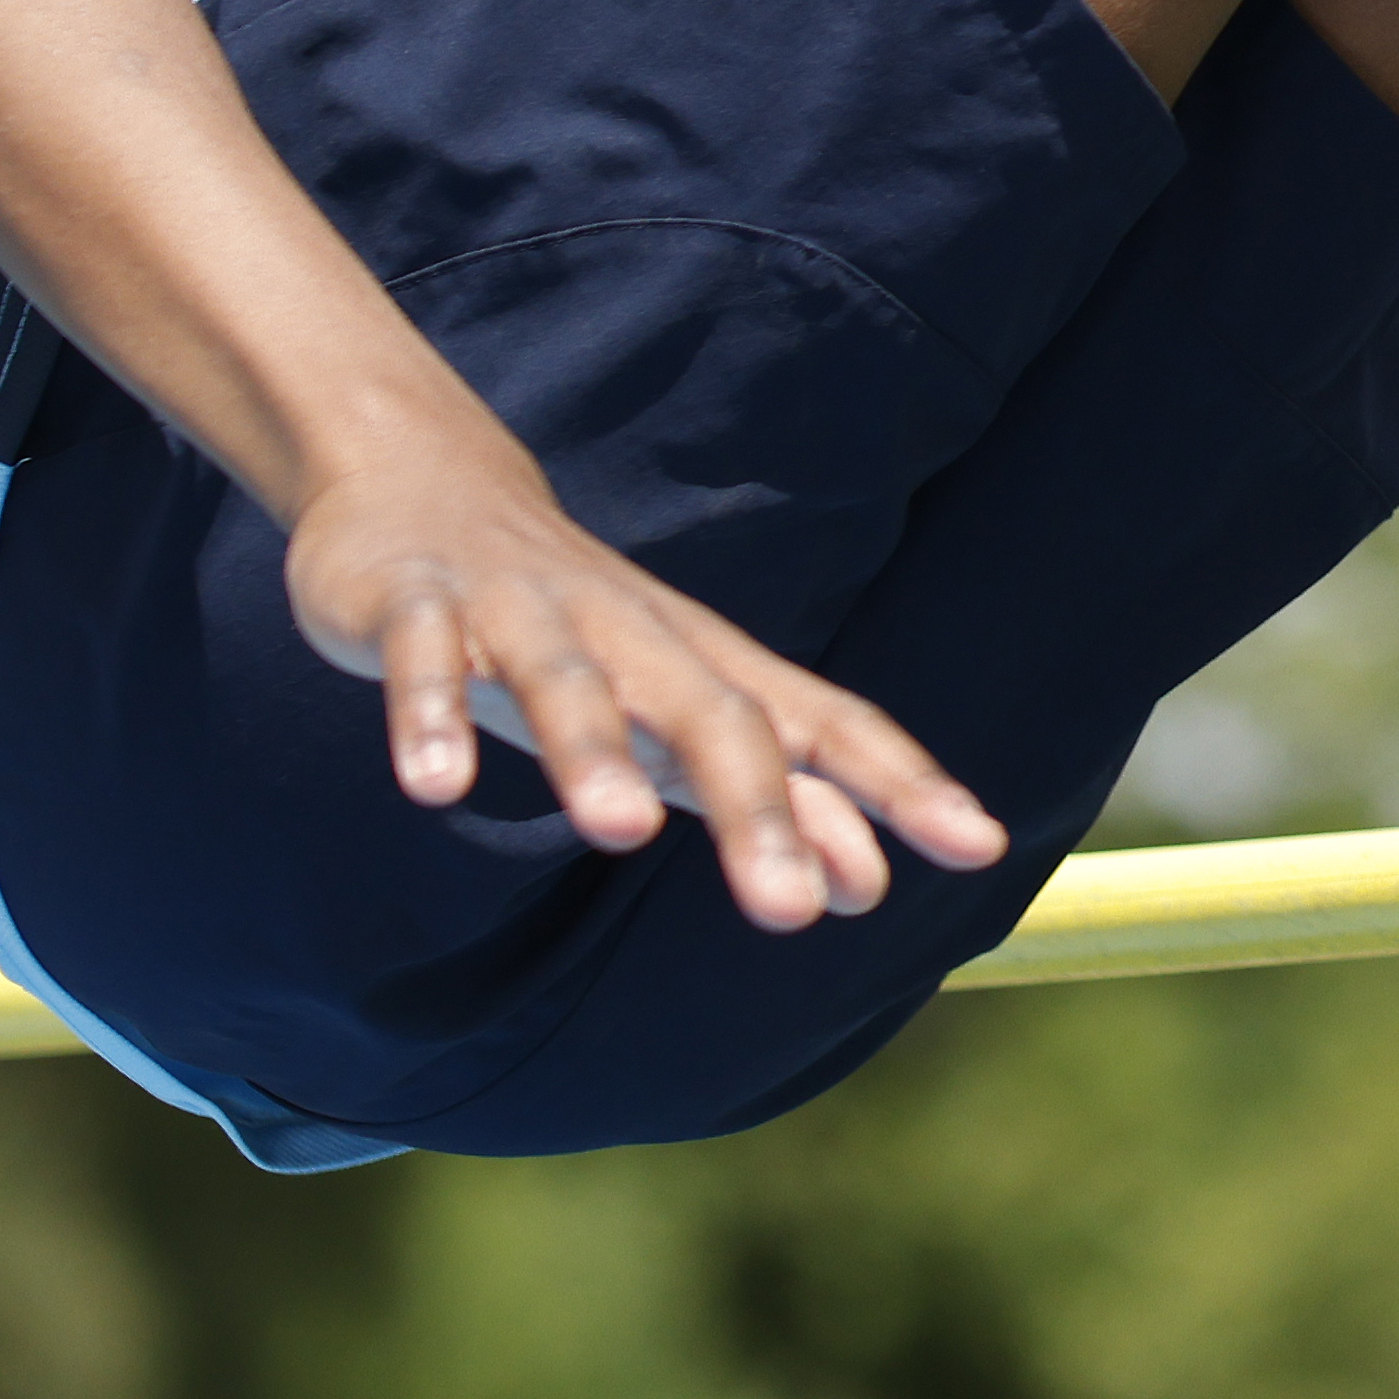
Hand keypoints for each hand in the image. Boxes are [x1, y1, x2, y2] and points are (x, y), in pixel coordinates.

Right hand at [280, 410, 1008, 934]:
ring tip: (620, 832)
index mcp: (704, 666)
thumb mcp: (674, 720)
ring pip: (567, 680)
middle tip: (791, 911)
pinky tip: (436, 783)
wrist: (428, 486)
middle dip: (755, 808)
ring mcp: (524, 611)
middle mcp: (632, 635)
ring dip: (594, 753)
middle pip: (708, 716)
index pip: (823, 724)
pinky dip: (432, 714)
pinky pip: (428, 657)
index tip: (979, 846)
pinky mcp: (420, 601)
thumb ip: (775, 798)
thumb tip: (864, 889)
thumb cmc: (581, 636)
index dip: (901, 782)